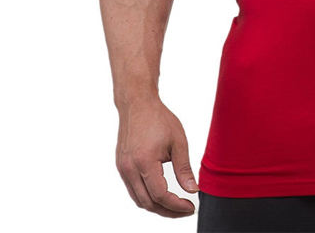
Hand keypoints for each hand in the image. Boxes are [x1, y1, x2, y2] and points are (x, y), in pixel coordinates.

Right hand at [115, 97, 198, 216]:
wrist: (137, 104)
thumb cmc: (159, 118)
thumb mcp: (178, 141)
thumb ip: (184, 168)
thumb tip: (193, 190)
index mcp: (144, 162)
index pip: (160, 195)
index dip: (176, 205)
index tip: (190, 206)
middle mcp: (129, 169)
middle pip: (148, 203)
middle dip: (168, 211)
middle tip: (185, 210)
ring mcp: (123, 169)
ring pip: (138, 199)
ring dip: (157, 206)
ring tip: (175, 205)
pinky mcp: (121, 167)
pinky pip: (133, 190)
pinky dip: (147, 197)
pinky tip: (160, 195)